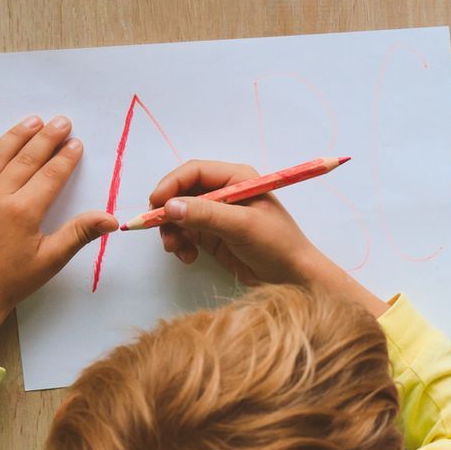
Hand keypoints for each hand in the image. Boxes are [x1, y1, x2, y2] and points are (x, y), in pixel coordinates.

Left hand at [0, 116, 118, 355]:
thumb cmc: (12, 282)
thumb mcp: (51, 260)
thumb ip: (79, 234)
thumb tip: (111, 219)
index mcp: (23, 211)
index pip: (50, 175)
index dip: (65, 157)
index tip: (76, 143)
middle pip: (25, 158)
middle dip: (46, 138)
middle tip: (61, 121)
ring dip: (14, 137)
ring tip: (31, 121)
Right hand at [149, 160, 386, 316]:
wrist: (294, 278)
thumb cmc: (277, 245)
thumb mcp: (242, 226)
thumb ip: (206, 215)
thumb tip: (169, 207)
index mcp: (236, 178)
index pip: (194, 172)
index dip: (171, 185)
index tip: (156, 204)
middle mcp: (224, 193)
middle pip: (182, 192)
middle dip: (168, 211)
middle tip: (159, 230)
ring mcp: (218, 215)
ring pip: (180, 215)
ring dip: (172, 231)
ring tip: (175, 249)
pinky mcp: (214, 236)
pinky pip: (186, 234)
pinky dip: (181, 244)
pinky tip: (188, 257)